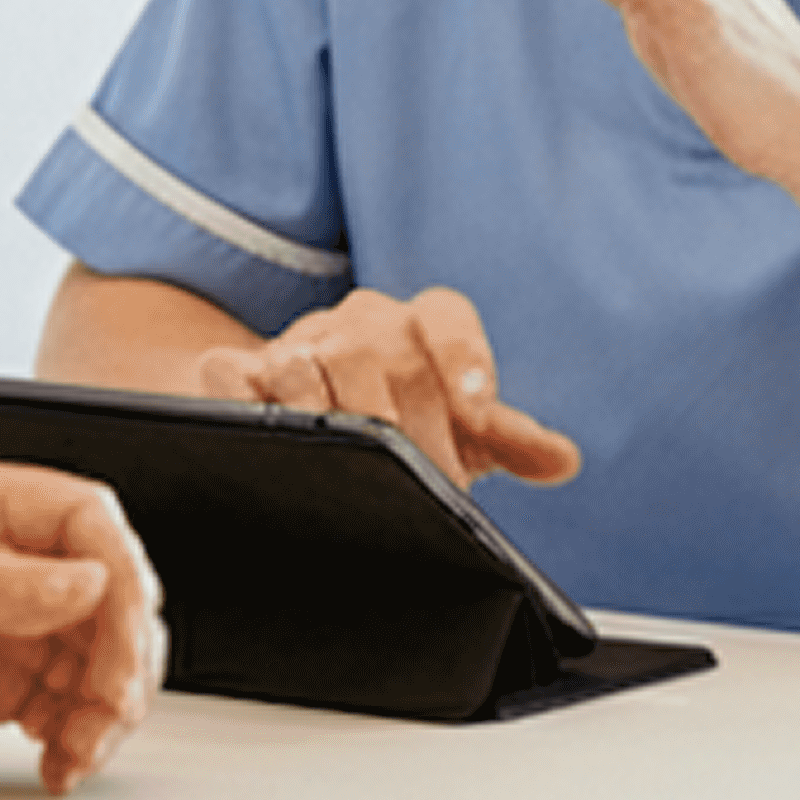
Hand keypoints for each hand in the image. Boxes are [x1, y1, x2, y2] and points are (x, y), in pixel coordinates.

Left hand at [0, 454, 163, 791]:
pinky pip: (63, 702)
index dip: (122, 579)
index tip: (121, 642)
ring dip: (104, 707)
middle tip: (106, 714)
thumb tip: (85, 582)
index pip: (87, 523)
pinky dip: (75, 736)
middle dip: (121, 657)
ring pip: (95, 655)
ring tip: (76, 752)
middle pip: (109, 594)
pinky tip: (57, 762)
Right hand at [194, 284, 579, 489]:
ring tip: (357, 470)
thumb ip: (508, 440)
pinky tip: (272, 435)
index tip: (480, 414)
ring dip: (338, 418)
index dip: (465, 361)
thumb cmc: (397, 424)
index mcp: (417, 326)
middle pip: (381, 350)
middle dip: (407, 424)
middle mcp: (358, 323)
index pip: (445, 317)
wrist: (300, 422)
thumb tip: (563, 459)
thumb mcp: (457, 432)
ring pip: (314, 360)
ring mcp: (295, 341)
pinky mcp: (235, 369)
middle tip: (423, 481)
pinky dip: (252, 402)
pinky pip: (236, 373)